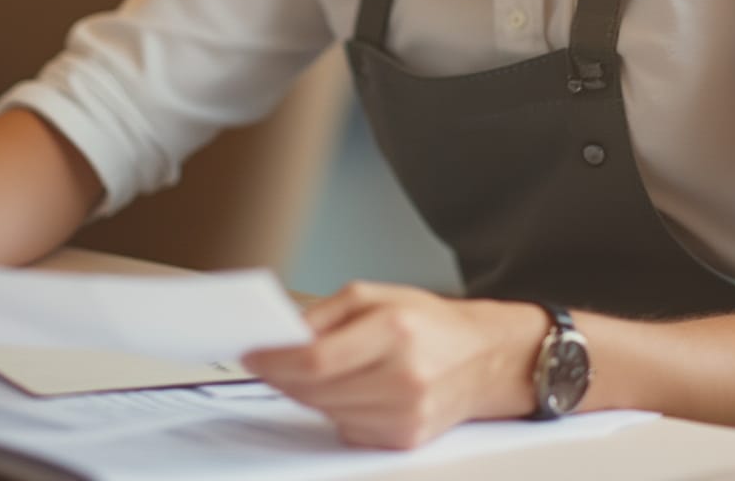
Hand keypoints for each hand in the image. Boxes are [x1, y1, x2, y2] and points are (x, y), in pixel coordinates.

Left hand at [242, 283, 545, 448]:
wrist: (482, 358)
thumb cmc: (427, 321)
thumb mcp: (375, 294)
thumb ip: (325, 314)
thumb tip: (283, 335)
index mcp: (395, 331)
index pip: (318, 359)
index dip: (276, 359)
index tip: (252, 353)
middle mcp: (403, 377)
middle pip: (317, 390)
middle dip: (281, 376)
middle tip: (264, 361)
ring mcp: (406, 415)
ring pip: (327, 413)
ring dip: (304, 393)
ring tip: (301, 371)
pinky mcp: (405, 441)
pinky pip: (347, 429)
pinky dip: (333, 410)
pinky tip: (340, 390)